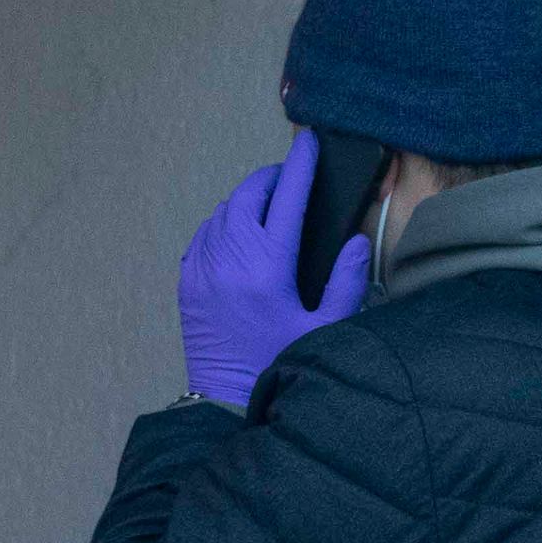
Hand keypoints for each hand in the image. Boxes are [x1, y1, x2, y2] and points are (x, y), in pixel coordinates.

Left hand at [178, 128, 368, 406]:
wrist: (224, 401)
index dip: (301, 165)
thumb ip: (346, 282)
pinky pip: (203, 235)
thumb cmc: (277, 366)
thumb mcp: (325, 328)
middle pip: (248, 195)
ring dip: (246, 200)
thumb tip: (354, 242)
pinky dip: (223, 224)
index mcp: (268, 266)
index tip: (310, 141)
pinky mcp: (187, 282)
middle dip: (271, 179)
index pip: (287, 198)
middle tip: (292, 178)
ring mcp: (202, 268)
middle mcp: (229, 259)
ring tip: (270, 205)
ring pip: (222, 212)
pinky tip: (239, 234)